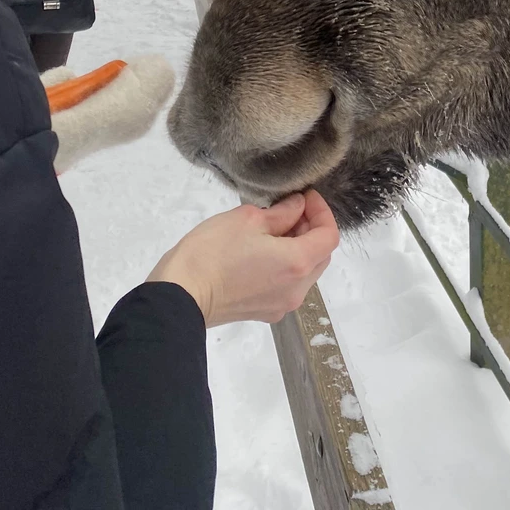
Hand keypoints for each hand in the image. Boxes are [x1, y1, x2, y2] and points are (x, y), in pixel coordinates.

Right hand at [147, 190, 339, 326]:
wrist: (181, 296)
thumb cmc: (213, 252)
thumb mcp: (248, 219)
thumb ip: (281, 212)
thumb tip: (297, 207)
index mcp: (297, 264)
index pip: (329, 236)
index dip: (321, 211)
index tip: (304, 196)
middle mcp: (297, 290)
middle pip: (321, 256)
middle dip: (311, 229)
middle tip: (288, 209)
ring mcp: (281, 305)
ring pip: (305, 272)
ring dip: (298, 247)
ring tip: (272, 228)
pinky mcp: (264, 312)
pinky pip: (287, 285)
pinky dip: (284, 265)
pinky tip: (261, 251)